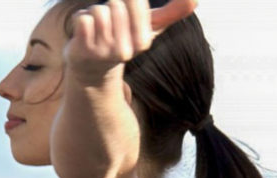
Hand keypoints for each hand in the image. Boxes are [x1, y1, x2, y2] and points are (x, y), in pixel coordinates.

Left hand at [63, 0, 197, 83]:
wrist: (92, 71)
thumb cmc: (120, 42)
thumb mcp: (146, 29)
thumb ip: (169, 14)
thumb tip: (195, 1)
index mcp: (141, 42)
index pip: (135, 0)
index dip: (128, 2)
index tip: (124, 15)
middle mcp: (123, 50)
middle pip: (116, 4)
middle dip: (109, 8)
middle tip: (108, 25)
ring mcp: (102, 52)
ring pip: (99, 11)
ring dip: (94, 14)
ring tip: (96, 30)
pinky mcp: (82, 51)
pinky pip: (83, 19)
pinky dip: (81, 20)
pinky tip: (84, 35)